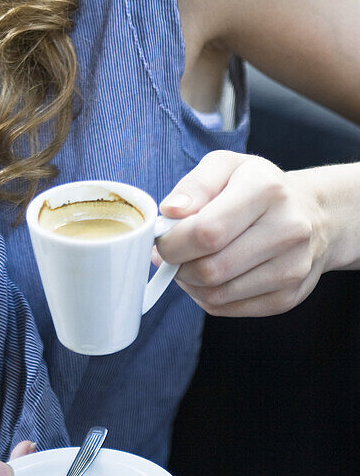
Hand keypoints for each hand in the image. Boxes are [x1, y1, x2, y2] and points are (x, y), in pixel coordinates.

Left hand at [153, 150, 328, 316]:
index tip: (161, 238)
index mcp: (266, 189)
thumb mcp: (225, 166)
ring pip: (217, 294)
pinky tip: (208, 276)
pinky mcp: (289, 296)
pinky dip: (207, 296)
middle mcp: (287, 229)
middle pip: (210, 268)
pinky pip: (229, 309)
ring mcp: (292, 267)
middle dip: (177, 265)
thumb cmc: (257, 186)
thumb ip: (194, 185)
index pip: (207, 231)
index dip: (173, 242)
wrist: (313, 214)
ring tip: (188, 261)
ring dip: (189, 283)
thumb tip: (169, 212)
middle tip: (170, 252)